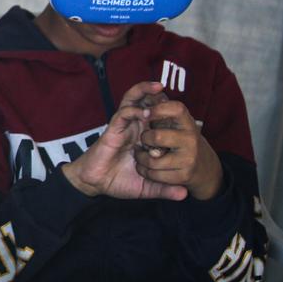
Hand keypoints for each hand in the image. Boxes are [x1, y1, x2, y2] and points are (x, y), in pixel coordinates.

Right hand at [60, 81, 186, 201]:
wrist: (97, 185)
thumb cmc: (120, 182)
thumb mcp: (148, 187)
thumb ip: (165, 189)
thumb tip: (185, 195)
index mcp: (144, 139)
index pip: (158, 120)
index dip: (169, 112)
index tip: (184, 111)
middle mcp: (134, 129)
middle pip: (145, 104)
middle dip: (156, 95)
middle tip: (169, 89)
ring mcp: (123, 128)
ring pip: (133, 102)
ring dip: (144, 91)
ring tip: (159, 86)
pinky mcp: (112, 130)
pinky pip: (123, 114)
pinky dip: (134, 110)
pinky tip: (145, 113)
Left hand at [135, 99, 222, 199]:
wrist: (205, 169)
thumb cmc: (183, 141)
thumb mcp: (179, 125)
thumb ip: (165, 111)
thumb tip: (152, 90)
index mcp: (188, 123)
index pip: (176, 109)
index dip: (158, 109)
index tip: (145, 113)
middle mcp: (191, 139)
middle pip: (157, 137)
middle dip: (145, 139)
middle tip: (144, 140)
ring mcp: (189, 159)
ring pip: (152, 159)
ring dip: (141, 158)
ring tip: (142, 155)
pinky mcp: (184, 176)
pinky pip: (154, 174)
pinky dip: (145, 171)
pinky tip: (146, 168)